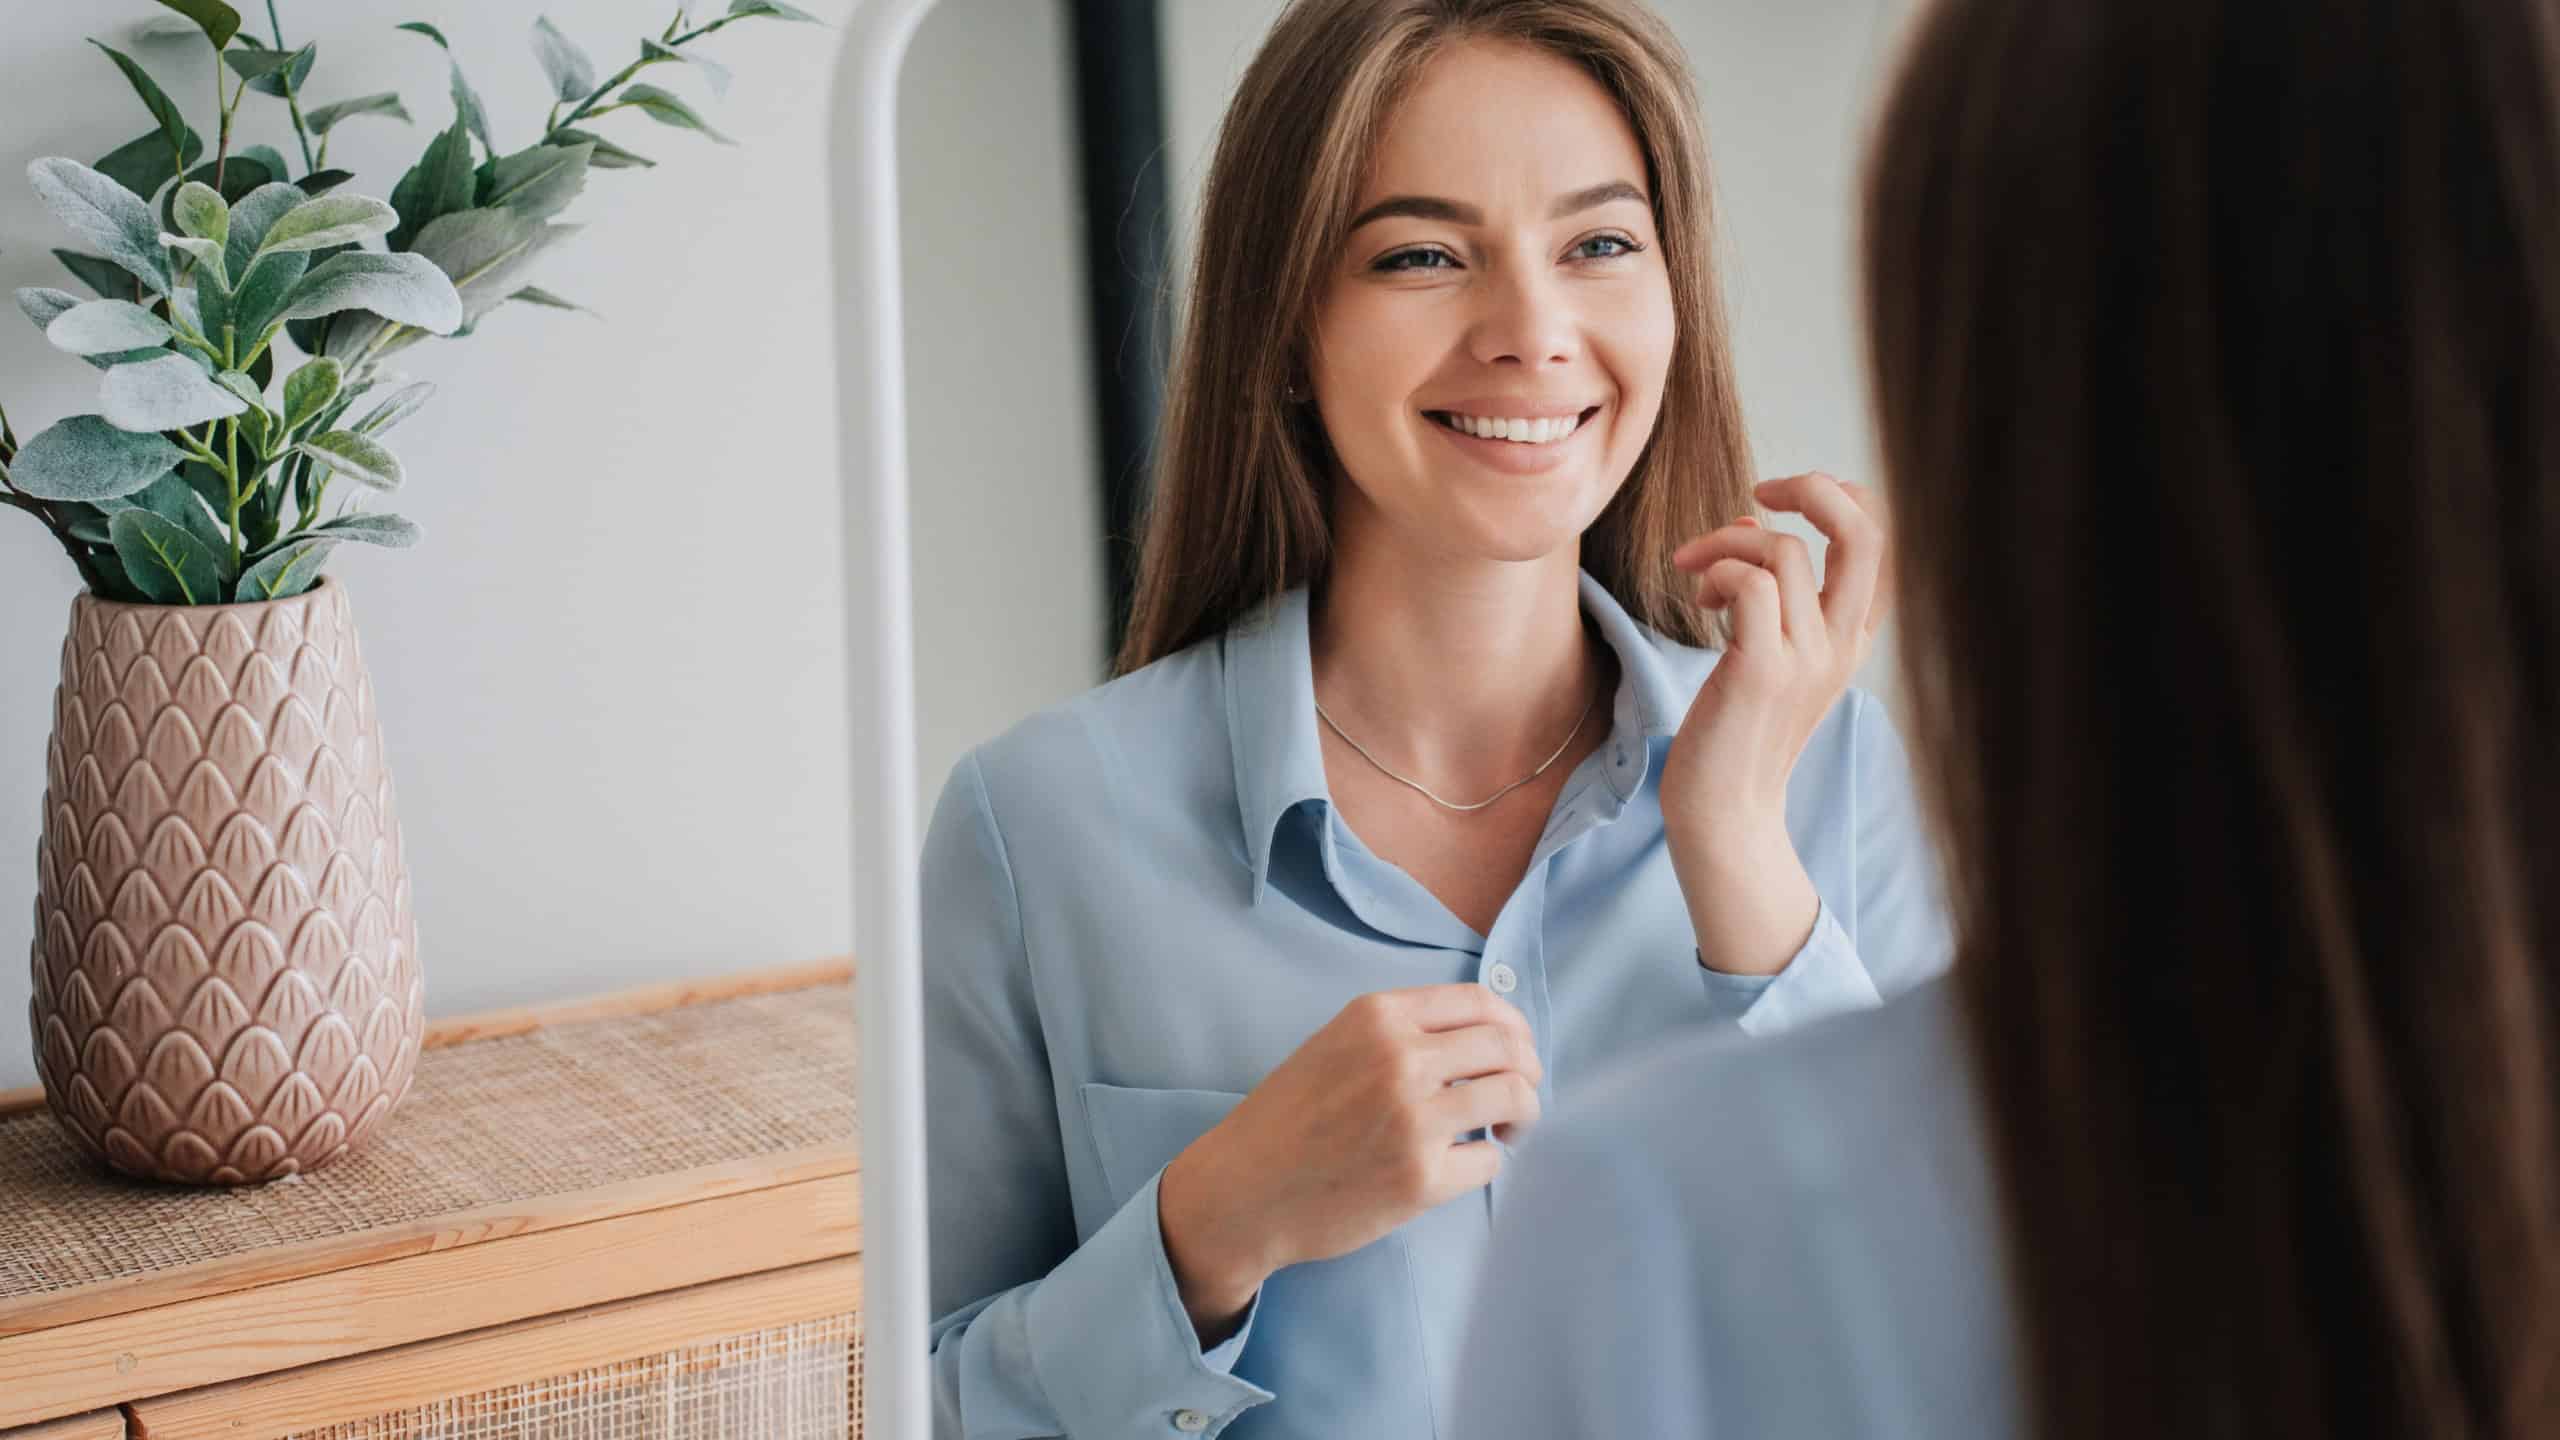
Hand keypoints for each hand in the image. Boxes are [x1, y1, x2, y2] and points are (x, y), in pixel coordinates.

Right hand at [1158, 985, 1542, 1344]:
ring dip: (1522, 1115)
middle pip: (1508, 1048)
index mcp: (1379, 1017)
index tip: (1517, 1050)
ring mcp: (1414, 1119)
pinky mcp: (1422, 1178)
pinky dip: (1487, 1161)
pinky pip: (1490, 1160)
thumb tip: (1484, 1037)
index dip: (1514, 1027)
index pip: (1482, 1002)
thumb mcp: (1336, 1044)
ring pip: (1514, 1098)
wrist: (1243, 1190)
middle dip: (1528, 1071)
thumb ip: (1401, 1032)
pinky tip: (1462, 1165)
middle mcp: (1401, 1059)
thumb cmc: (1289, 1119)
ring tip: (1505, 1131)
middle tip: (1519, 1095)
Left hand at [1661, 471, 1891, 973]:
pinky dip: (1718, 573)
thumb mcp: (1765, 651)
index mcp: (1853, 635)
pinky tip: (1700, 602)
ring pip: (1785, 551)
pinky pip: (1753, 585)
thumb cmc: (1733, 730)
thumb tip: (1750, 517)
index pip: (1885, 538)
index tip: (1780, 498)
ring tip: (1697, 577)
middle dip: (1812, 486)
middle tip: (1760, 490)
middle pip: (1866, 531)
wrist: (1722, 813)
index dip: (1843, 494)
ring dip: (1727, 542)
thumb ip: (1769, 586)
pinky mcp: (1764, 673)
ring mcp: (1809, 659)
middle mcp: (1844, 643)